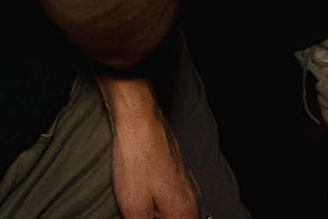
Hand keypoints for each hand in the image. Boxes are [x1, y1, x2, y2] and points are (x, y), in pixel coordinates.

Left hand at [109, 97, 202, 218]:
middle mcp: (193, 201)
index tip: (142, 216)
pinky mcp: (177, 174)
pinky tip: (146, 201)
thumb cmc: (137, 159)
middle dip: (155, 218)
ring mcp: (187, 185)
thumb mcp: (134, 207)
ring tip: (139, 207)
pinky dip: (161, 207)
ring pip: (177, 214)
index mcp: (185, 214)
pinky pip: (173, 201)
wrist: (139, 119)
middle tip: (138, 211)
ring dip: (160, 214)